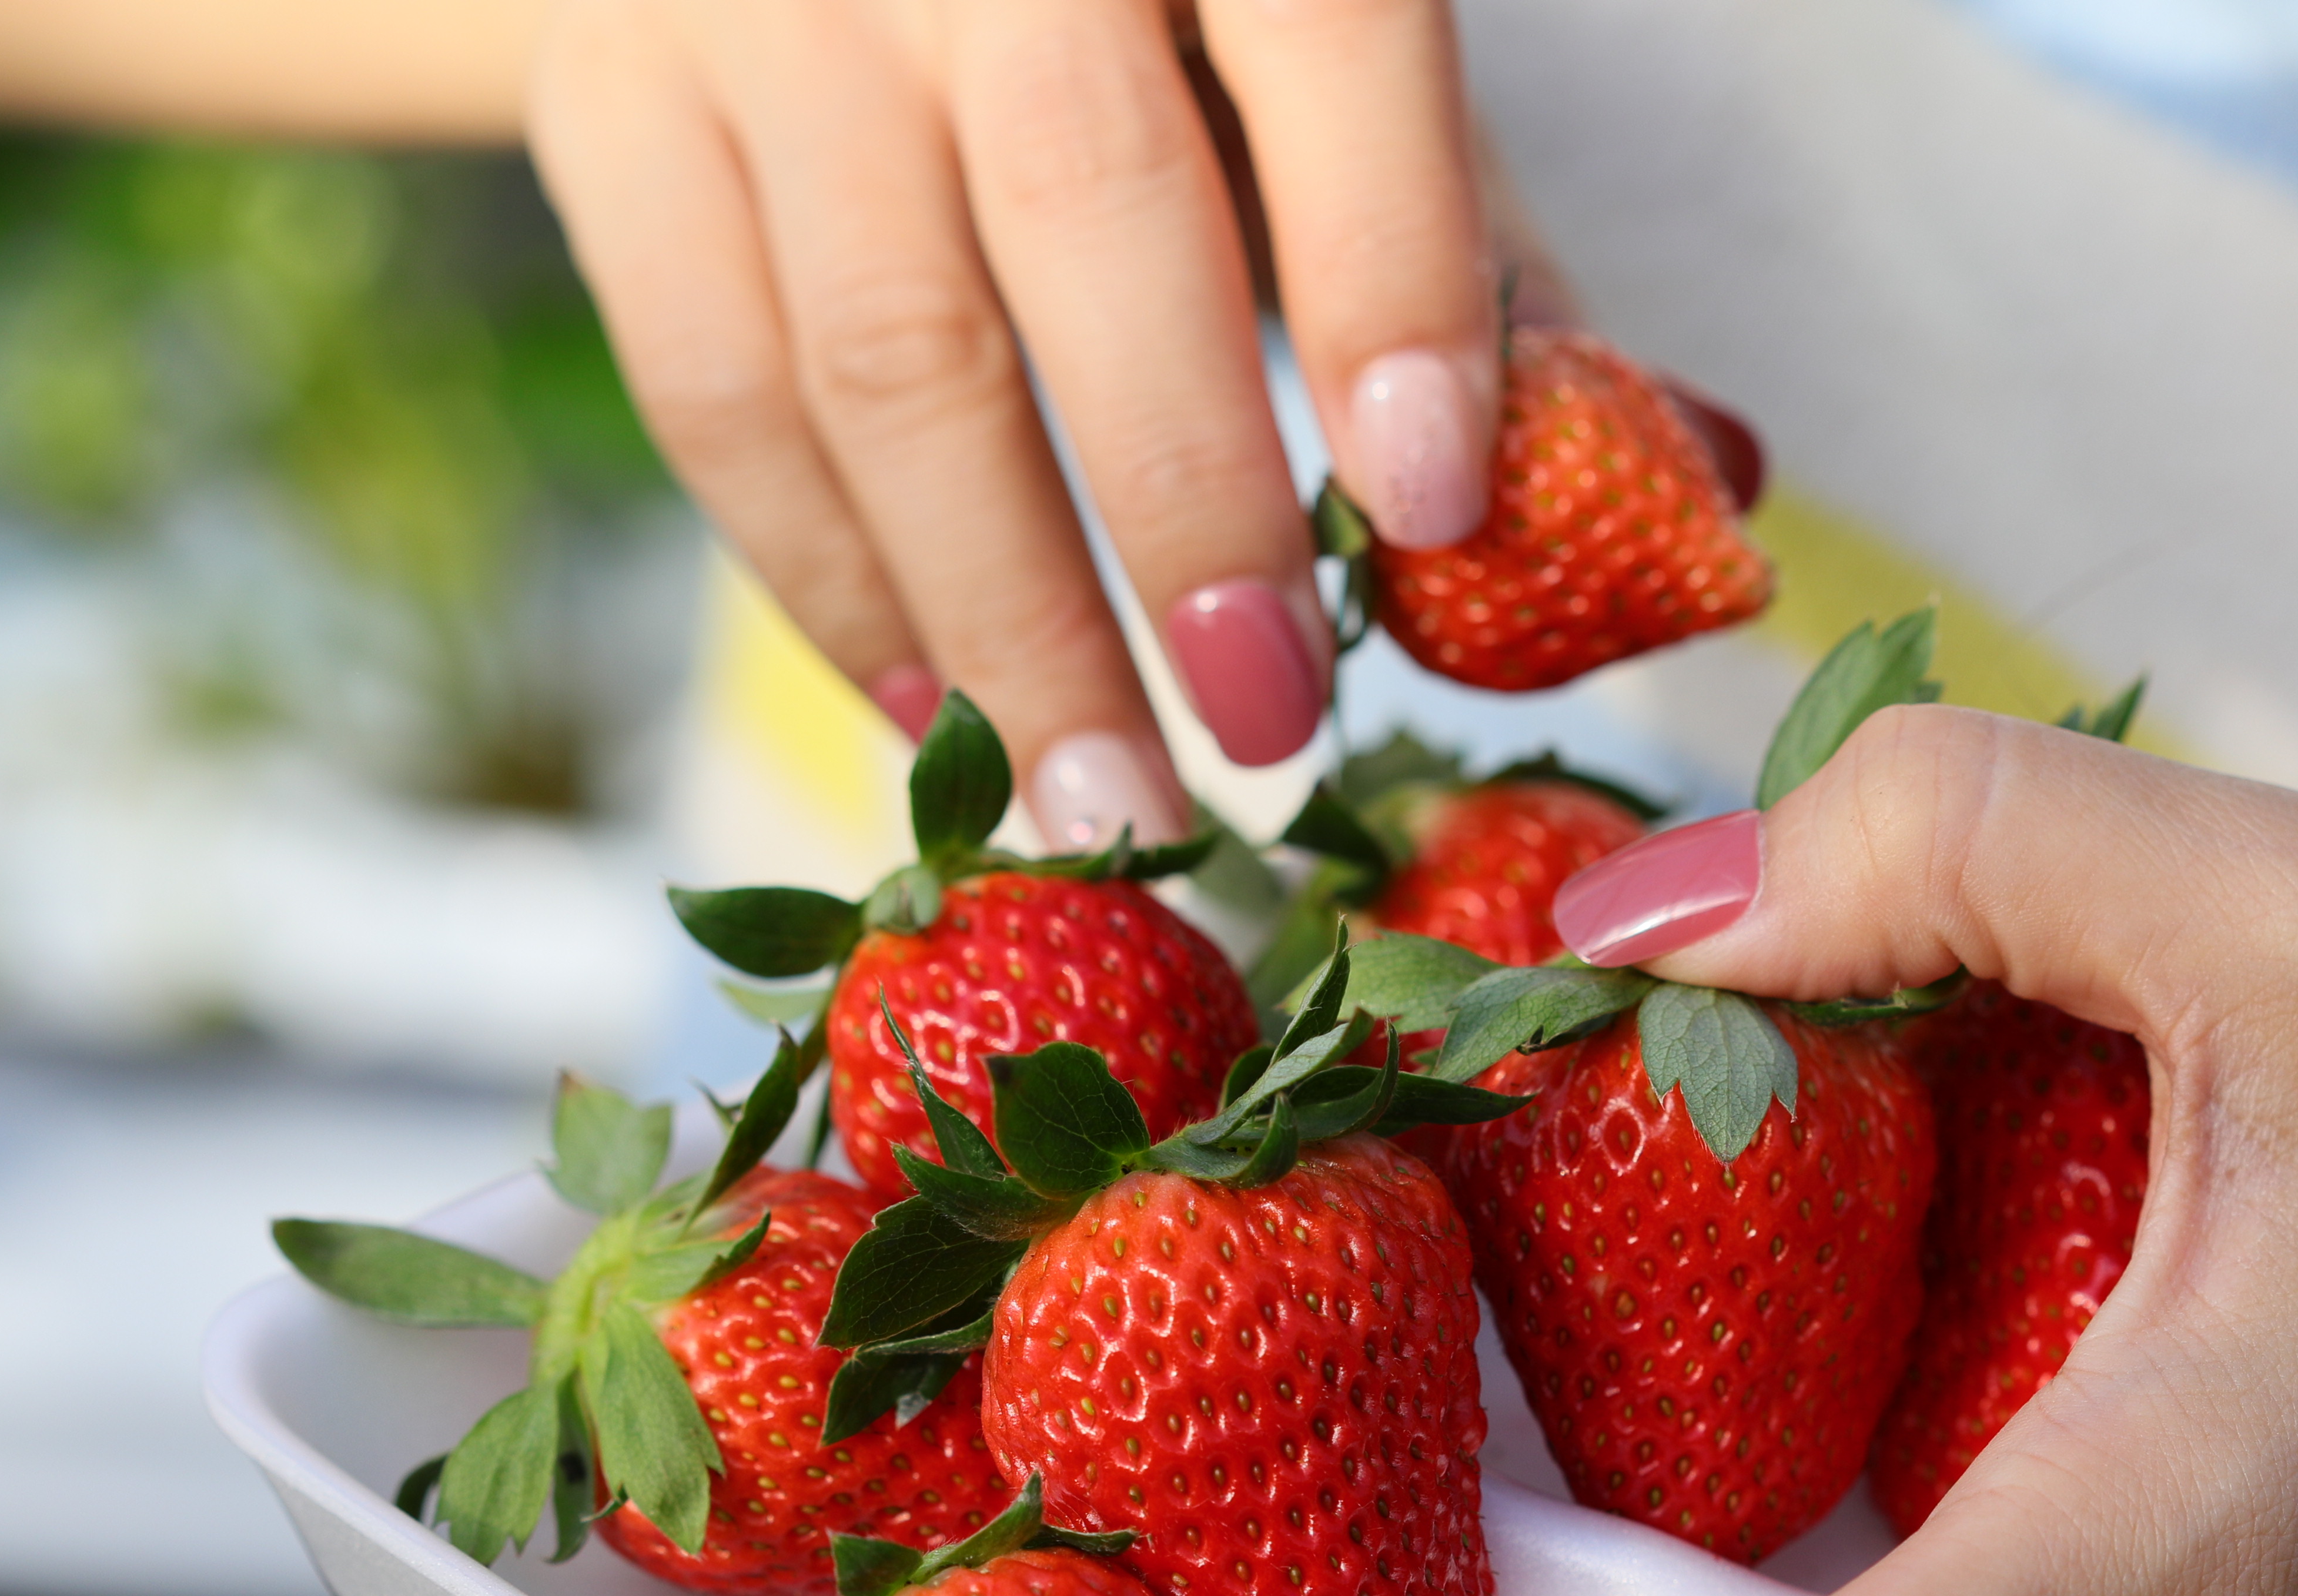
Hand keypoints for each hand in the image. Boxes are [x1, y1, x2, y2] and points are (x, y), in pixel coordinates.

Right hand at [530, 0, 1500, 843]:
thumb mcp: (1308, 41)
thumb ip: (1476, 250)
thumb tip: (1692, 494)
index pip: (1323, 42)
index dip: (1387, 276)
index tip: (1424, 509)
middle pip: (1081, 217)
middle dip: (1185, 502)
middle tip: (1275, 728)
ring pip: (876, 349)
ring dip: (1002, 618)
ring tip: (1109, 816)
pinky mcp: (605, 103)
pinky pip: (711, 388)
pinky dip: (829, 585)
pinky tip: (933, 722)